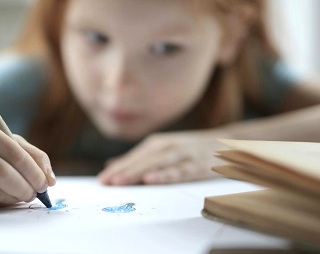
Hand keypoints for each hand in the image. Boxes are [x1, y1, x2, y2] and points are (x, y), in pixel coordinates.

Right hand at [0, 122, 54, 208]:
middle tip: (37, 193)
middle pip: (3, 173)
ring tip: (25, 195)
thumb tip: (50, 180)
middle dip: (26, 186)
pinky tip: (7, 198)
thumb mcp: (10, 143)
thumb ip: (34, 156)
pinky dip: (3, 203)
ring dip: (17, 197)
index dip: (33, 171)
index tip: (46, 183)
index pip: (14, 153)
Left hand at [98, 129, 228, 184]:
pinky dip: (164, 175)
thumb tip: (111, 165)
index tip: (102, 180)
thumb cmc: (188, 148)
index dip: (117, 168)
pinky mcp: (195, 165)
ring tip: (120, 182)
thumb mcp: (162, 149)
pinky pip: (178, 171)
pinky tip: (151, 180)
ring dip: (137, 173)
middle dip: (122, 171)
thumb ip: (138, 158)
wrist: (222, 142)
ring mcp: (182, 154)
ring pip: (156, 164)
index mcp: (157, 143)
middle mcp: (167, 146)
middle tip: (106, 182)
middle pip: (141, 160)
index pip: (133, 157)